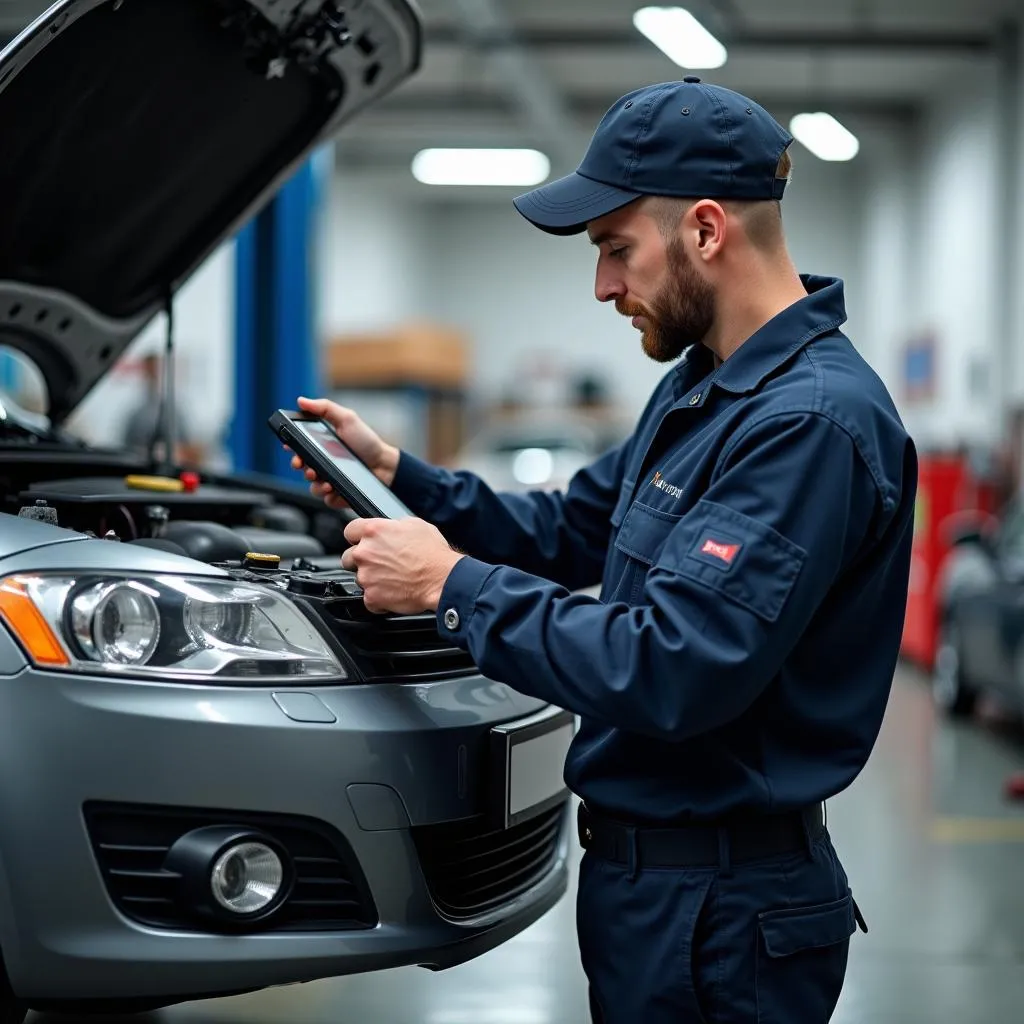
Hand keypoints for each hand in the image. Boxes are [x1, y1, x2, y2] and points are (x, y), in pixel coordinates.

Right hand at [287, 396, 400, 509]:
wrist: (384, 464)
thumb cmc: (367, 441)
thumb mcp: (347, 419)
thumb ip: (325, 408)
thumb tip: (302, 400)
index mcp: (320, 445)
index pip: (298, 447)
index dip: (291, 447)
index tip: (289, 446)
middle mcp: (322, 463)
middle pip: (301, 467)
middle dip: (298, 465)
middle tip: (302, 464)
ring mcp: (329, 479)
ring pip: (311, 485)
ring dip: (314, 482)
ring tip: (323, 478)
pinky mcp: (337, 494)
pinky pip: (325, 498)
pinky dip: (327, 494)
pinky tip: (333, 487)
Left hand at [341, 517, 463, 614]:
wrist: (442, 579)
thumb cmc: (433, 554)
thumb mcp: (415, 525)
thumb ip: (393, 525)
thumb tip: (390, 528)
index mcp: (373, 531)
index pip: (350, 530)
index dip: (358, 537)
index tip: (363, 542)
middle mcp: (365, 552)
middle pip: (349, 556)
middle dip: (362, 560)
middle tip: (381, 563)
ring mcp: (366, 576)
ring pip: (359, 578)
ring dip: (371, 579)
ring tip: (392, 578)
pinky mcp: (371, 597)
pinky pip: (368, 599)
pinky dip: (379, 597)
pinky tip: (394, 591)